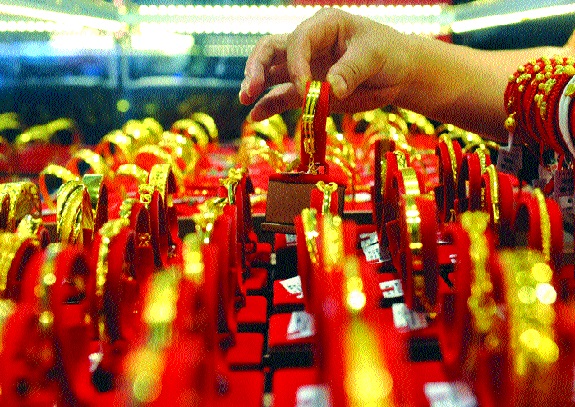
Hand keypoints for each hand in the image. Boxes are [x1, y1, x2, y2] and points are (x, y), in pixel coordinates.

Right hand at [239, 8, 416, 120]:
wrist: (398, 73)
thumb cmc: (388, 55)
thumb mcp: (374, 56)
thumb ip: (352, 70)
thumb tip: (331, 88)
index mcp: (324, 26)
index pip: (298, 41)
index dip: (296, 64)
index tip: (305, 88)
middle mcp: (308, 45)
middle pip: (271, 50)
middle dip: (258, 67)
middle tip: (250, 88)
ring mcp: (304, 68)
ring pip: (270, 72)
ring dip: (256, 85)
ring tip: (245, 100)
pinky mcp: (306, 91)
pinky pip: (281, 96)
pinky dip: (267, 106)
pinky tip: (255, 117)